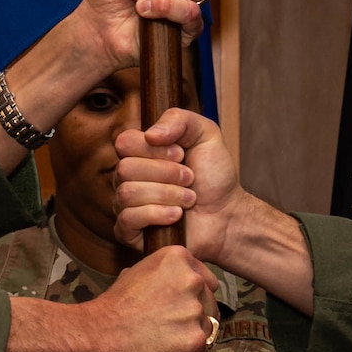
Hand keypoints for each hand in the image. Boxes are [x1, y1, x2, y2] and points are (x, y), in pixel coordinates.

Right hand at [4, 243, 218, 351]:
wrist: (96, 338)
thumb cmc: (112, 310)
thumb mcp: (134, 272)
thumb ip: (164, 274)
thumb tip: (177, 281)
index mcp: (177, 258)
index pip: (206, 280)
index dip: (192, 297)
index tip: (176, 306)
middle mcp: (191, 281)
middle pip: (209, 306)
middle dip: (194, 319)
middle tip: (166, 328)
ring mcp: (195, 313)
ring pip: (208, 332)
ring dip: (191, 341)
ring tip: (163, 345)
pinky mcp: (195, 343)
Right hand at [114, 108, 241, 263]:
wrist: (227, 214)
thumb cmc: (214, 176)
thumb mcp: (205, 135)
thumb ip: (179, 119)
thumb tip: (150, 134)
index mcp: (139, 153)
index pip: (124, 142)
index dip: (153, 149)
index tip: (181, 154)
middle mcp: (127, 178)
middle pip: (125, 169)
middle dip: (166, 173)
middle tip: (190, 178)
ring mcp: (126, 205)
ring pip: (128, 193)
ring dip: (167, 194)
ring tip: (189, 198)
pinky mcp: (129, 232)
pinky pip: (127, 219)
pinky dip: (157, 214)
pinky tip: (176, 215)